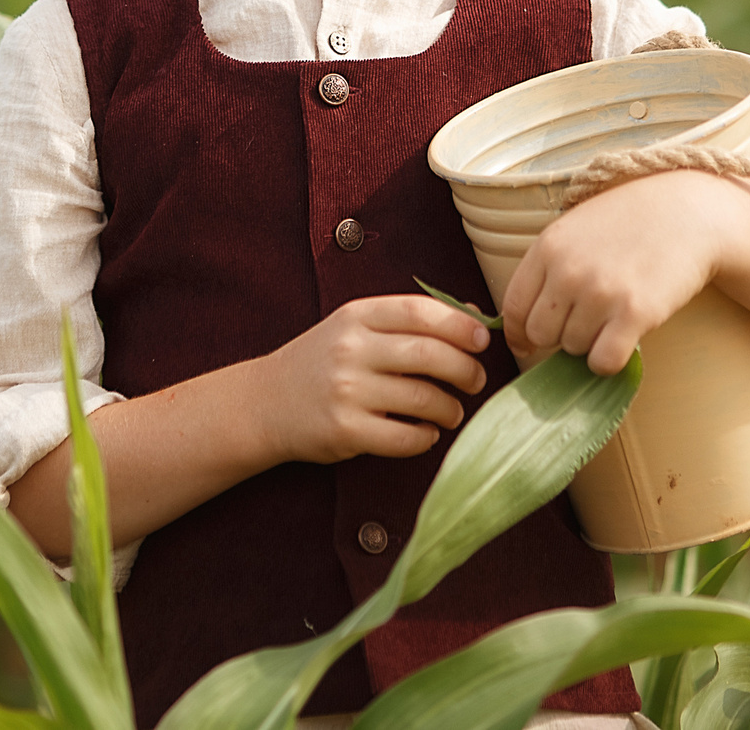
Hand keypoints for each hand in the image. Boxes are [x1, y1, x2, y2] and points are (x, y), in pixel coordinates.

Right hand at [251, 293, 490, 463]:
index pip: (420, 312)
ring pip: (424, 399)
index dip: (460, 325)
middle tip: (476, 381)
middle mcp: (351, 349)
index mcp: (357, 316)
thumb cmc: (324, 360)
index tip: (483, 341)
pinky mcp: (345, 431)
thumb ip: (409, 320)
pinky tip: (426, 433)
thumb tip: (474, 318)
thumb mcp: (356, 326)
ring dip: (451, 409)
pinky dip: (426, 438)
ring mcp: (346, 391)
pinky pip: (405, 438)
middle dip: (466, 370)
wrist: (266, 402)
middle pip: (430, 354)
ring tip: (453, 411)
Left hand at [501, 171, 746, 375]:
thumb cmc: (630, 221)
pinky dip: (609, 360)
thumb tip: (522, 327)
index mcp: (548, 247)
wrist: (688, 213)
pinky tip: (623, 339)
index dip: (520, 333)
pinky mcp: (635, 313)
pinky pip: (603, 362)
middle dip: (560, 335)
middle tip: (587, 320)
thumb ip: (548, 267)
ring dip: (591, 342)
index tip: (529, 343)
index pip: (513, 308)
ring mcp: (600, 293)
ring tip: (614, 315)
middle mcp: (568, 271)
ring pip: (574, 349)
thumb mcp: (576, 229)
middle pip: (541, 334)